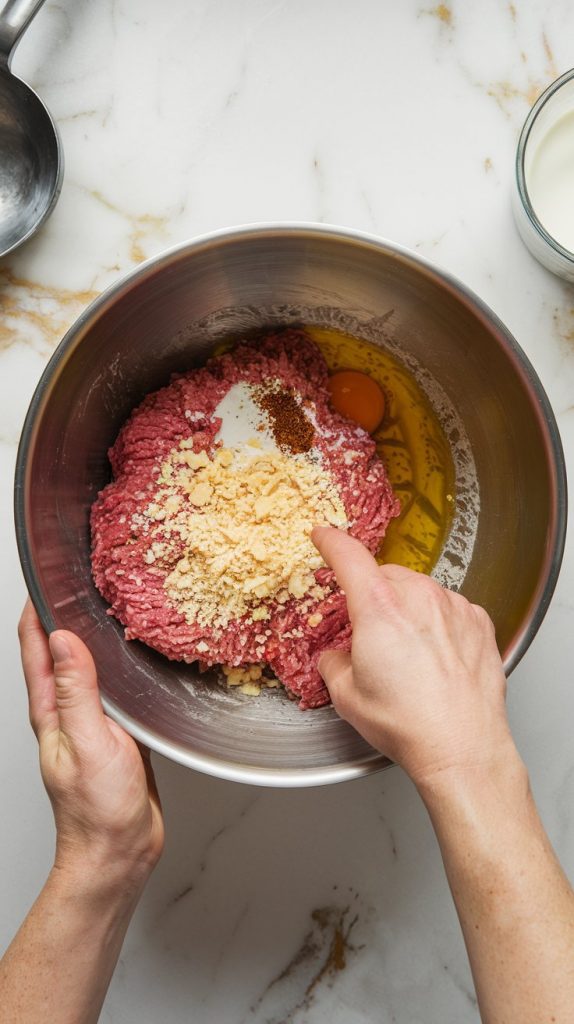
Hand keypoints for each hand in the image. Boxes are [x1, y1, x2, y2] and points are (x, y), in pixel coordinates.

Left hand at [18, 601, 163, 895]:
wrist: (119, 854)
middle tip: (77, 580)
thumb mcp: (87, 741)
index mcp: (50, 711)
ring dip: (91, 638)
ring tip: (106, 607)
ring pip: (87, 668)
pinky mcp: (116, 734)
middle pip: (57, 652)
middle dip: (62, 614)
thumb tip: (64, 639)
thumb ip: (76, 690)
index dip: (37, 610)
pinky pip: (113, 690)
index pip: (35, 648)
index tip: (46, 576)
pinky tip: (133, 659)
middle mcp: (66, 712)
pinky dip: (118, 667)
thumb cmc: (98, 810)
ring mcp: (90, 723)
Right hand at [312, 527, 514, 789]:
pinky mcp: (478, 621)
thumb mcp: (347, 696)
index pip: (348, 556)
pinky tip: (435, 655)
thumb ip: (333, 663)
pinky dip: (437, 621)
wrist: (462, 747)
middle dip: (372, 594)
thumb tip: (334, 657)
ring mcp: (452, 606)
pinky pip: (448, 607)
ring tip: (407, 652)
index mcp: (378, 607)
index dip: (331, 542)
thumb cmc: (406, 724)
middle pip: (385, 575)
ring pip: (418, 590)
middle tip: (369, 631)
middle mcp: (418, 596)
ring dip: (406, 608)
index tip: (323, 536)